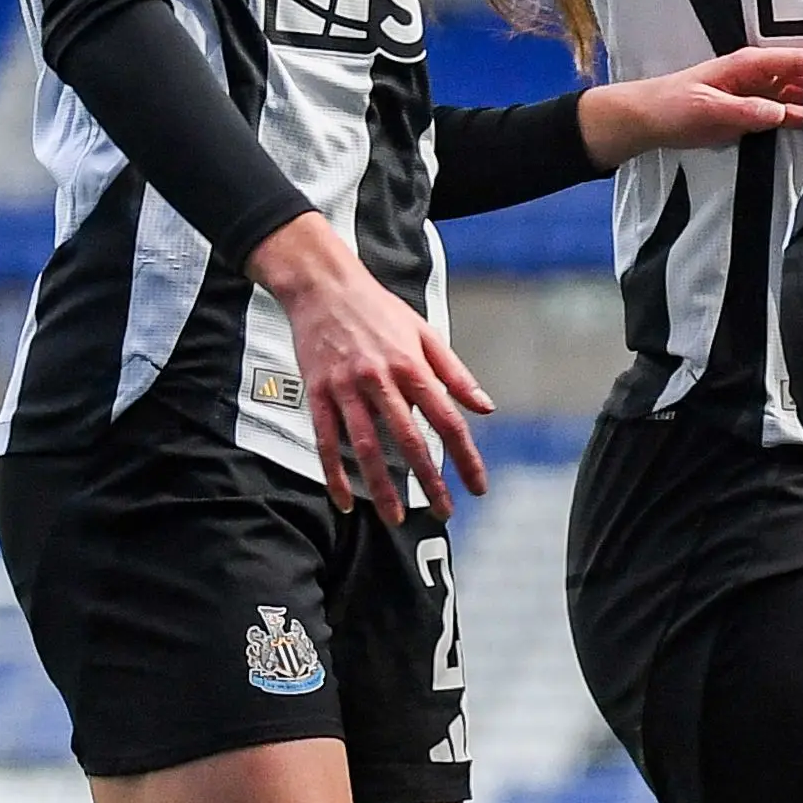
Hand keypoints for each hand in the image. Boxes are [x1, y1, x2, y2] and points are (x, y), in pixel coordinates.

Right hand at [249, 214, 492, 511]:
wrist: (323, 285)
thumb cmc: (379, 310)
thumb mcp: (426, 334)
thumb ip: (455, 375)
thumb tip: (485, 407)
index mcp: (412, 366)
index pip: (447, 420)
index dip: (466, 457)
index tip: (478, 486)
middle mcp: (380, 379)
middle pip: (409, 440)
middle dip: (428, 480)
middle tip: (444, 511)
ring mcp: (346, 388)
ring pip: (366, 447)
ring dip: (381, 487)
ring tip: (396, 517)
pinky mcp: (318, 393)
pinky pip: (326, 441)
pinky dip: (335, 474)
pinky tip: (346, 500)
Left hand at [580, 43, 802, 163]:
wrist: (648, 120)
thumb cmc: (671, 106)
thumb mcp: (709, 109)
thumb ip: (747, 110)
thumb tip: (780, 111)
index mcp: (750, 64)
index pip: (799, 60)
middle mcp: (759, 75)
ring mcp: (758, 93)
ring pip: (799, 96)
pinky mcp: (754, 111)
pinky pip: (786, 113)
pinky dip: (802, 121)